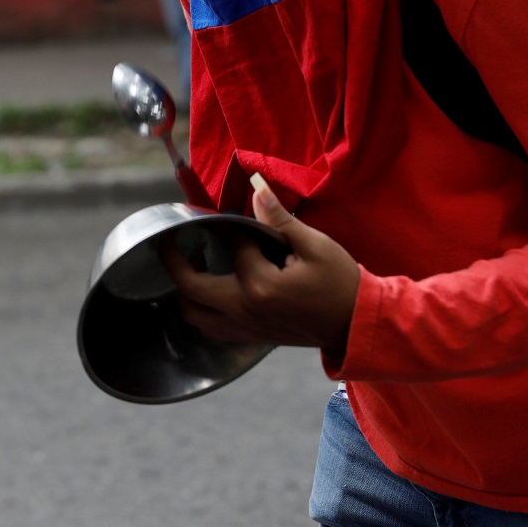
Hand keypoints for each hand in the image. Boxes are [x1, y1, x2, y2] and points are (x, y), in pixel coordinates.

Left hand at [163, 174, 359, 357]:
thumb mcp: (316, 246)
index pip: (231, 244)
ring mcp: (245, 327)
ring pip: (194, 314)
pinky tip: (211, 288)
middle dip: (174, 259)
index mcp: (261, 285)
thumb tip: (256, 190)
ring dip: (185, 289)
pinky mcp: (250, 336)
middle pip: (191, 286)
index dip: (224, 223)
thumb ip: (280, 220)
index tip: (219, 210)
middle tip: (170, 239)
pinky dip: (201, 309)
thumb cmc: (341, 284)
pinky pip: (211, 328)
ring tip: (195, 263)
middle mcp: (245, 309)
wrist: (357, 325)